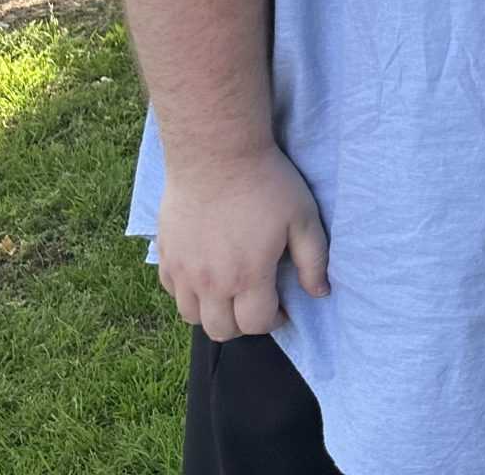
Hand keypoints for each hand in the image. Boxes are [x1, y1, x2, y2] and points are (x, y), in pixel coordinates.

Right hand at [155, 145, 330, 341]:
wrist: (216, 154)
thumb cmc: (267, 183)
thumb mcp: (303, 218)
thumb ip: (313, 260)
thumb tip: (320, 293)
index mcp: (247, 276)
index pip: (255, 325)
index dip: (274, 321)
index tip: (281, 307)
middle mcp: (210, 282)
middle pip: (220, 330)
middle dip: (243, 324)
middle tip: (256, 302)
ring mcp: (182, 270)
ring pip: (191, 316)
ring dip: (212, 313)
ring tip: (230, 291)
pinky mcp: (164, 254)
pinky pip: (172, 291)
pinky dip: (188, 293)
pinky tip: (206, 273)